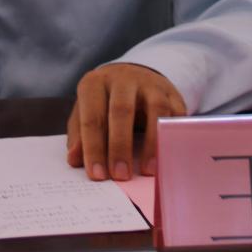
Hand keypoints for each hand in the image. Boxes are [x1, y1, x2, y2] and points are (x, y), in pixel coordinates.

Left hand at [66, 63, 185, 180]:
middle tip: (120, 176)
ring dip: (152, 142)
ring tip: (148, 171)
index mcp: (95, 83)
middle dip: (120, 145)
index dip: (93, 147)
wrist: (134, 75)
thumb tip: (74, 160)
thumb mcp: (85, 110)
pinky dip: (173, 138)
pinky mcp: (172, 94)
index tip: (97, 175)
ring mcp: (150, 84)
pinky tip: (168, 158)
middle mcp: (123, 79)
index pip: (92, 116)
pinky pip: (176, 115)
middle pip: (122, 110)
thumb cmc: (105, 101)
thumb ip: (79, 134)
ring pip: (156, 109)